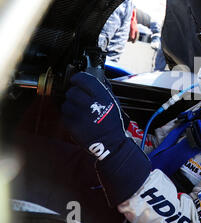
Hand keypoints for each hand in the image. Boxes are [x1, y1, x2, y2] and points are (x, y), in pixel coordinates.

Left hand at [62, 72, 151, 205]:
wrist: (110, 143)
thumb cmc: (112, 124)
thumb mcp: (113, 103)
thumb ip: (101, 91)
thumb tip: (89, 81)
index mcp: (102, 97)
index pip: (84, 79)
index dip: (78, 78)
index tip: (76, 80)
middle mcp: (90, 104)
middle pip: (72, 91)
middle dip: (74, 93)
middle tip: (79, 98)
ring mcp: (80, 115)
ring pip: (66, 103)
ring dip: (70, 104)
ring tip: (79, 110)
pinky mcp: (72, 125)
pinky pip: (64, 115)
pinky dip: (68, 115)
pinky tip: (77, 118)